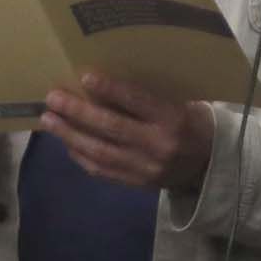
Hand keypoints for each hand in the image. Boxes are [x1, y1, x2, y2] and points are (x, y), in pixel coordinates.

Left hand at [39, 74, 214, 191]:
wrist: (210, 167)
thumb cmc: (194, 123)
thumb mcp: (182, 103)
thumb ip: (151, 97)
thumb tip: (108, 81)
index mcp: (173, 119)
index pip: (138, 102)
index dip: (111, 90)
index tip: (85, 77)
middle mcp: (158, 145)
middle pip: (112, 128)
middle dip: (78, 113)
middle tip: (53, 99)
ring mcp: (146, 168)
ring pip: (101, 152)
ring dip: (70, 135)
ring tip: (49, 120)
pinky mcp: (136, 183)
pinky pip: (102, 170)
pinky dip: (81, 156)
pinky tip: (66, 142)